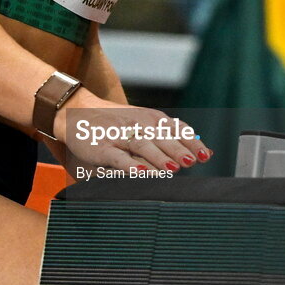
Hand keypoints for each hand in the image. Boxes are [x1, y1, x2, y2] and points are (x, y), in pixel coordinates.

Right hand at [57, 99, 211, 178]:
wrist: (77, 111)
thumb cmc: (117, 123)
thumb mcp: (145, 125)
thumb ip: (172, 139)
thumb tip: (207, 153)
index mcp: (152, 119)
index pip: (177, 129)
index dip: (191, 142)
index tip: (205, 157)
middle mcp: (138, 124)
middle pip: (162, 137)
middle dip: (177, 150)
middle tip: (190, 162)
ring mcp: (119, 135)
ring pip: (142, 145)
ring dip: (157, 157)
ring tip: (171, 168)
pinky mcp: (101, 147)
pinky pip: (117, 157)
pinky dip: (129, 165)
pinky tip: (140, 173)